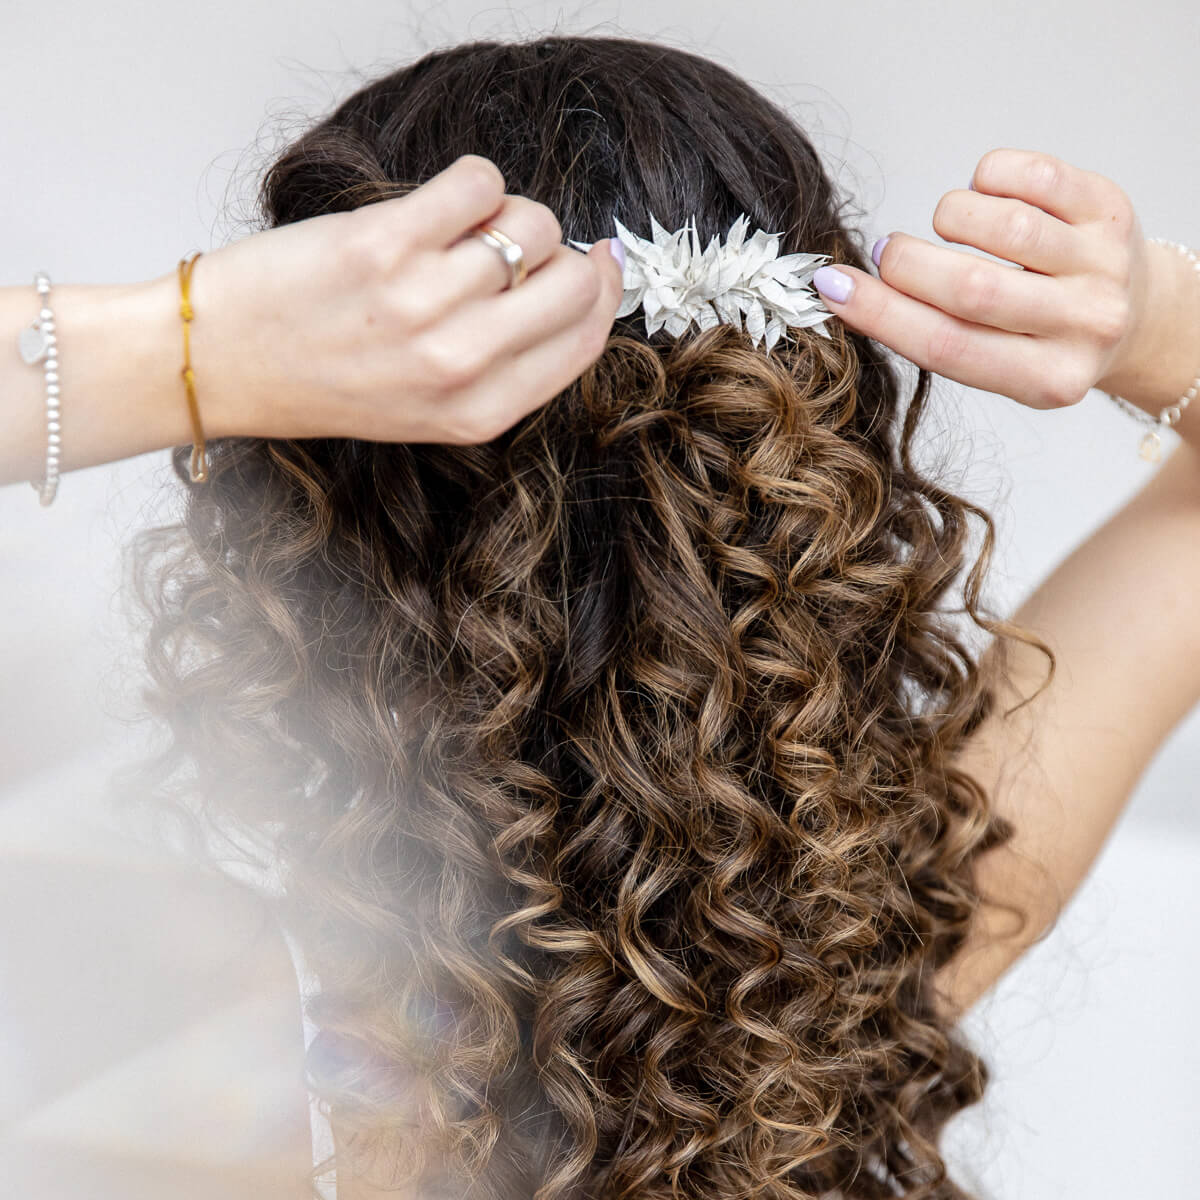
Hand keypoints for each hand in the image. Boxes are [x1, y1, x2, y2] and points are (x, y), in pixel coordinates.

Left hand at [187, 154, 624, 444]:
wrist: (221, 363)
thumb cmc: (322, 383)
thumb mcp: (426, 409)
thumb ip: (501, 366)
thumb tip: (577, 283)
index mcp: (478, 412)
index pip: (582, 342)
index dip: (602, 294)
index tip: (597, 263)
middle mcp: (459, 366)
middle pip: (572, 283)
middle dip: (563, 254)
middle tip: (519, 248)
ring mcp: (424, 305)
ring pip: (531, 225)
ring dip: (507, 215)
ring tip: (459, 230)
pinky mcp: (386, 245)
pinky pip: (480, 183)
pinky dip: (473, 182)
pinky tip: (440, 204)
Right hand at [812, 147, 1153, 410]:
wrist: (1135, 317)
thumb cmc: (1045, 342)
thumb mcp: (997, 363)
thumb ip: (936, 335)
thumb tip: (847, 292)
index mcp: (1048, 380)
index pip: (946, 346)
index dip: (879, 314)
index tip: (831, 288)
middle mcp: (1085, 324)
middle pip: (969, 288)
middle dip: (907, 264)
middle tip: (887, 254)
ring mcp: (1104, 263)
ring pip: (999, 224)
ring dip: (948, 216)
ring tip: (944, 226)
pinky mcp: (1111, 208)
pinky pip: (1031, 175)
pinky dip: (986, 178)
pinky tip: (986, 197)